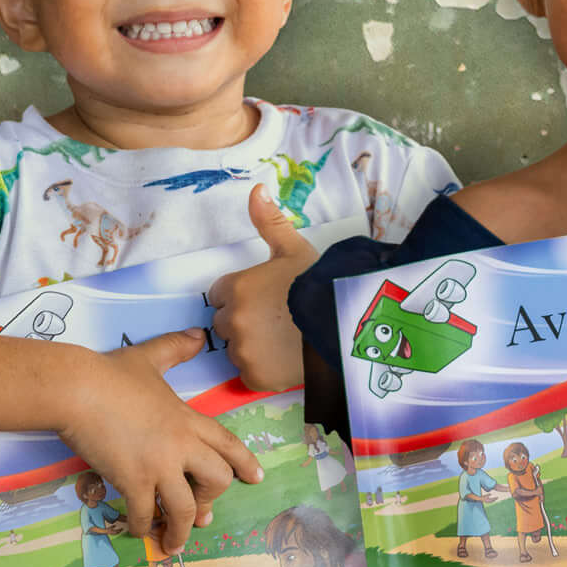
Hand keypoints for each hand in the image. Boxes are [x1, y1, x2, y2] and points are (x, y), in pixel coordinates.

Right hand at [58, 330, 263, 551]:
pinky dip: (143, 527)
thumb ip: (176, 347)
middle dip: (212, 499)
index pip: (227, 444)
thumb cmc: (110, 373)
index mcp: (188, 418)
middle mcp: (181, 445)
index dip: (244, 462)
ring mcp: (159, 465)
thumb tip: (199, 334)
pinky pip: (145, 514)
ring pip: (185, 507)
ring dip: (180, 530)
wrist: (78, 389)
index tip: (256, 479)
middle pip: (217, 480)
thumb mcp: (150, 357)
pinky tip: (138, 531)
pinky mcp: (133, 481)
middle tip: (201, 513)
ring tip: (174, 544)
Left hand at [206, 190, 317, 397]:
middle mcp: (234, 320)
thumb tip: (256, 188)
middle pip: (226, 323)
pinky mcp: (256, 377)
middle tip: (277, 319)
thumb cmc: (321, 284)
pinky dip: (263, 369)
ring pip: (237, 349)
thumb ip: (270, 221)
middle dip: (244, 320)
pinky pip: (249, 373)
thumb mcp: (295, 248)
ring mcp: (243, 351)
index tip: (266, 298)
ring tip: (283, 339)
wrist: (344, 326)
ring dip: (252, 346)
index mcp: (237, 287)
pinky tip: (285, 359)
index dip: (242, 294)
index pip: (221, 293)